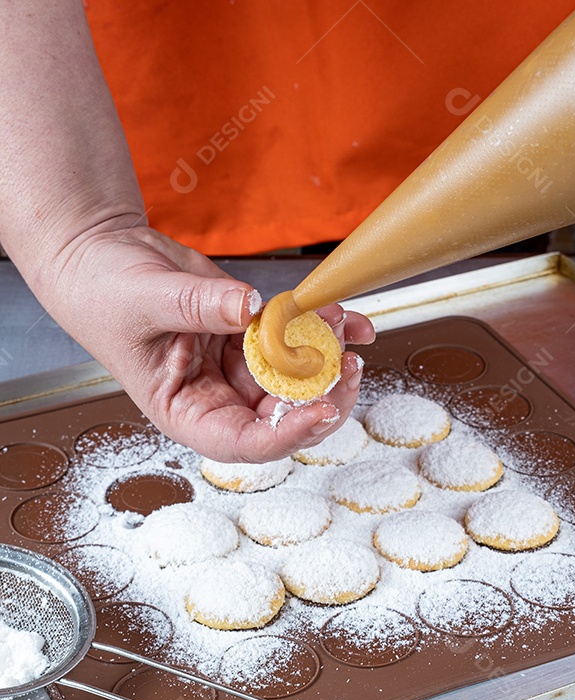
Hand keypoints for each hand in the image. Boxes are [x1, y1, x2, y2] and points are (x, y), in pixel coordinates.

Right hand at [45, 223, 374, 462]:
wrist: (101, 255)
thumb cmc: (104, 293)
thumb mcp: (145, 300)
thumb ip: (199, 306)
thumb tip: (250, 307)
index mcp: (187, 412)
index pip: (244, 443)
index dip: (287, 434)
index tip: (321, 410)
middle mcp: (219, 398)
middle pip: (284, 418)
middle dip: (323, 397)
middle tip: (348, 367)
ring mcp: (239, 368)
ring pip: (298, 379)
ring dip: (329, 357)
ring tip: (344, 325)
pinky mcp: (253, 336)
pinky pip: (295, 339)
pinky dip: (324, 329)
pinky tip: (348, 318)